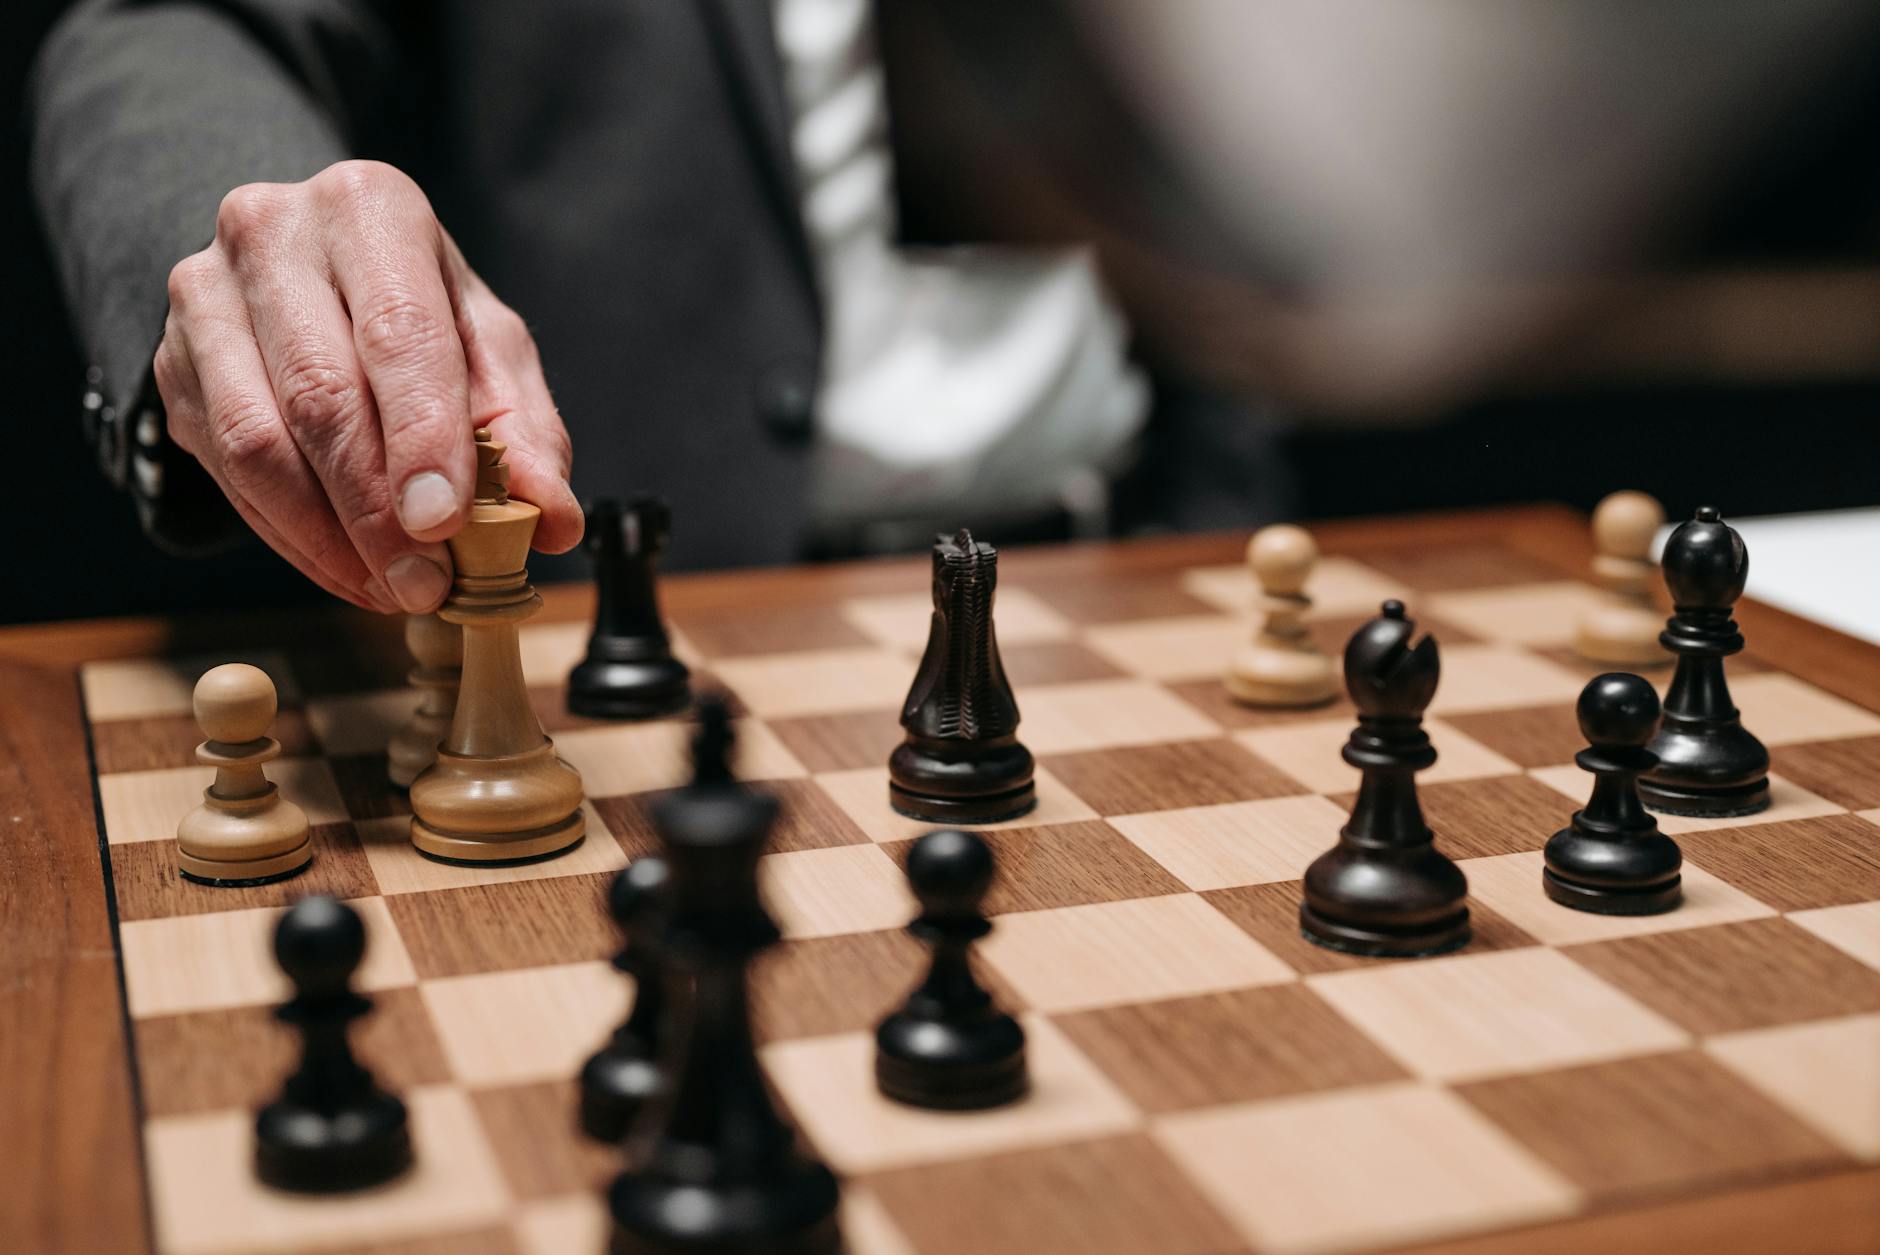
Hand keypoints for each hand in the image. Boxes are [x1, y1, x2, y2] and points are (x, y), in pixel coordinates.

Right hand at [154, 160, 583, 612]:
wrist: (311, 272)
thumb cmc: (417, 309)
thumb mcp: (488, 349)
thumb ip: (525, 432)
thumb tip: (552, 522)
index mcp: (370, 210)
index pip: (399, 332)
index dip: (422, 437)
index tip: (444, 522)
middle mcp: (272, 235)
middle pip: (321, 394)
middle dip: (376, 509)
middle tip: (425, 582)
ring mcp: (204, 298)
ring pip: (254, 442)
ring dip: (327, 538)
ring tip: (390, 588)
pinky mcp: (171, 365)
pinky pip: (224, 472)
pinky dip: (292, 539)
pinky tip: (347, 571)